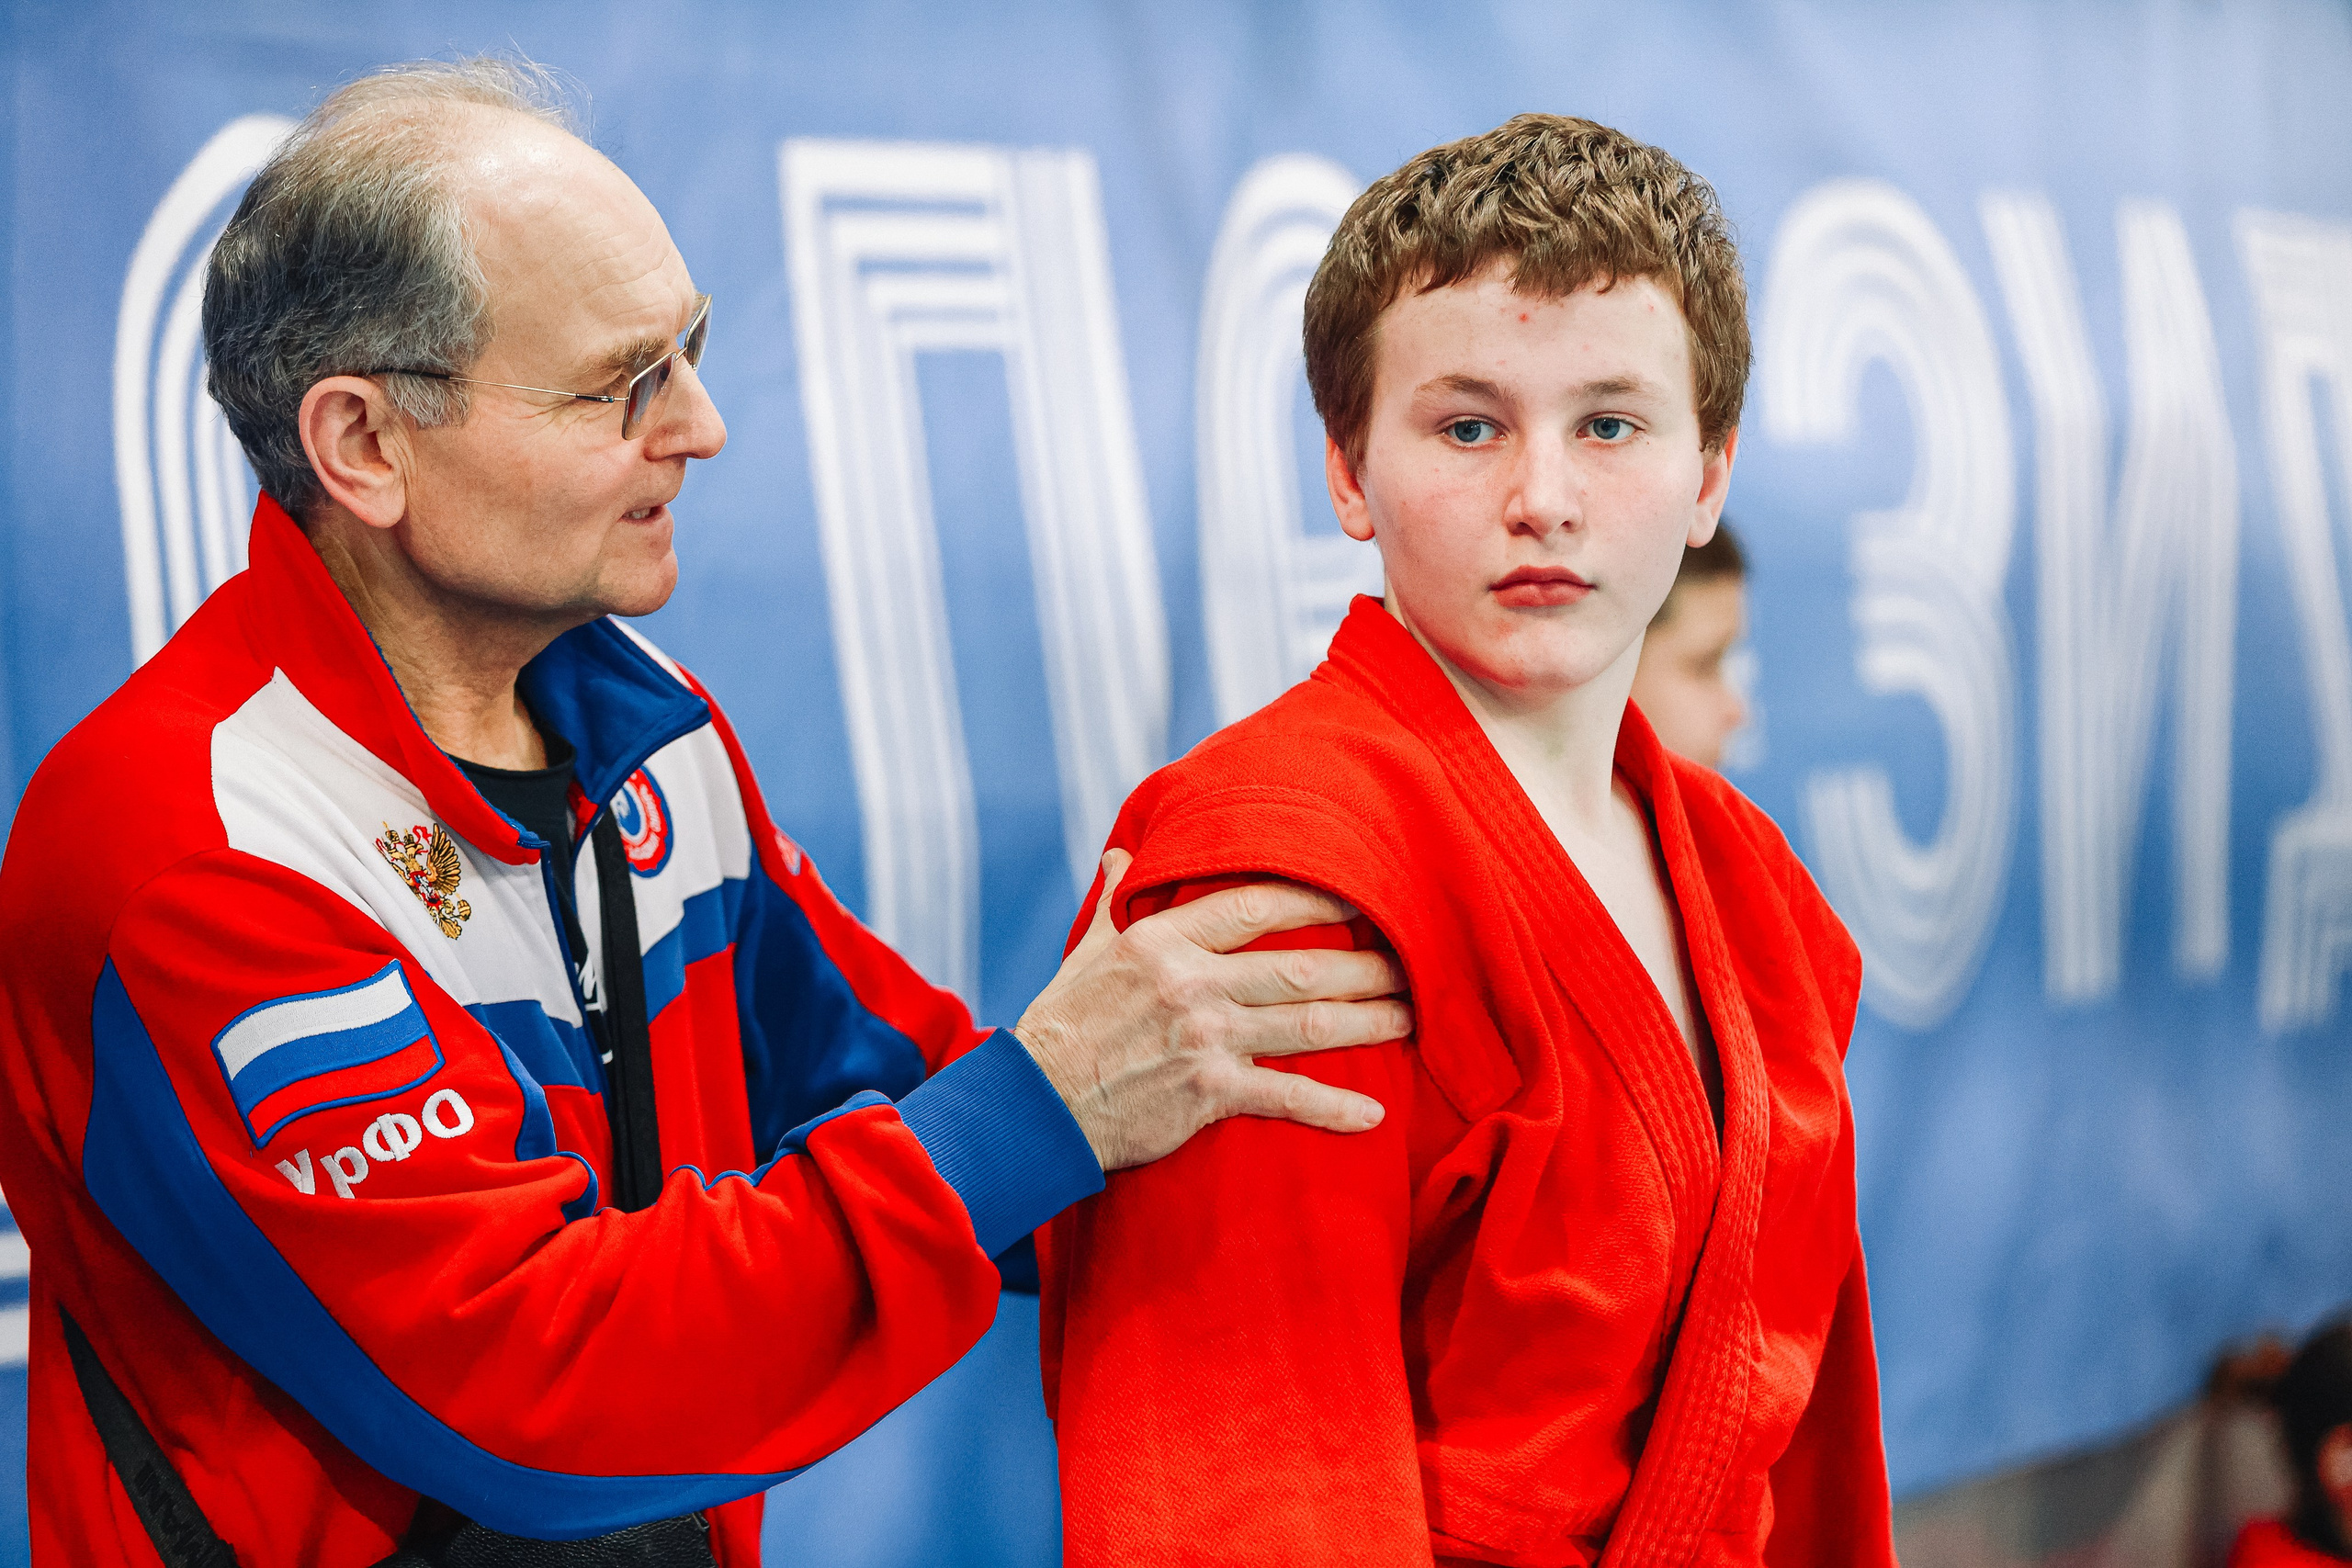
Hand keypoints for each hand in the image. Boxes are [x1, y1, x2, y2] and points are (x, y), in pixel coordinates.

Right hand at [1013, 850, 1412, 1171]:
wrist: (1035, 1105)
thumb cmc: (1062, 1025)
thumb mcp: (1086, 951)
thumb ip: (1116, 900)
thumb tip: (1122, 852)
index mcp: (1165, 941)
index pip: (1253, 906)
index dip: (1313, 896)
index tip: (1359, 892)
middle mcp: (1192, 984)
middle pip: (1300, 966)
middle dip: (1364, 965)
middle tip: (1409, 965)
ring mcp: (1204, 1039)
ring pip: (1307, 1025)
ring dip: (1368, 1023)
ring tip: (1408, 1019)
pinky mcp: (1208, 1094)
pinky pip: (1287, 1097)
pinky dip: (1333, 1107)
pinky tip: (1372, 1113)